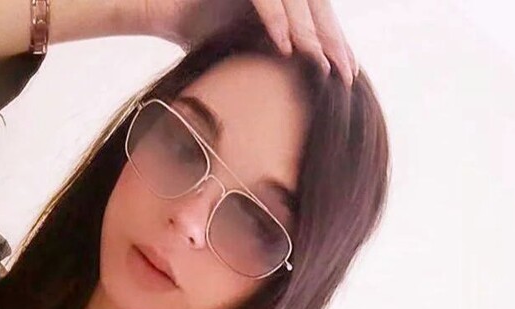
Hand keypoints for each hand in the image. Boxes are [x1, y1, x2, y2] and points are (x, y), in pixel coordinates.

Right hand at [136, 0, 357, 86]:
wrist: (165, 12)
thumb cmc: (204, 32)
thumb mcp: (249, 48)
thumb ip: (275, 59)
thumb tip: (299, 92)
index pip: (318, 20)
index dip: (336, 45)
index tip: (349, 74)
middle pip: (315, 9)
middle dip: (332, 41)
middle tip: (345, 72)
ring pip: (295, 2)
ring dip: (308, 33)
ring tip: (319, 63)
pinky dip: (275, 20)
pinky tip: (284, 47)